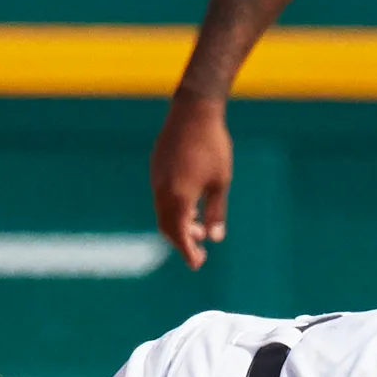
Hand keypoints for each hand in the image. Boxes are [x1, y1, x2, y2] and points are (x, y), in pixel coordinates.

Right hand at [150, 94, 232, 269]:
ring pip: (163, 212)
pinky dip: (173, 209)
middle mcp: (162, 191)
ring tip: (199, 227)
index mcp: (179, 197)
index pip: (180, 234)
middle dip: (182, 241)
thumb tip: (214, 237)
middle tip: (200, 251)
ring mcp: (156, 178)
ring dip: (179, 224)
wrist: (194, 111)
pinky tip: (190, 206)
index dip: (188, 252)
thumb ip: (216, 212)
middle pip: (167, 226)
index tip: (197, 264)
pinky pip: (161, 197)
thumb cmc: (212, 146)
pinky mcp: (156, 168)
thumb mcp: (220, 182)